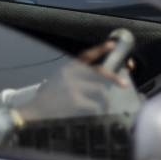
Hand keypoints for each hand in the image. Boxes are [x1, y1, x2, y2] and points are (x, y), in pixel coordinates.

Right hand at [17, 41, 131, 122]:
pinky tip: (95, 114)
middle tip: (124, 83)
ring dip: (104, 100)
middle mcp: (71, 74)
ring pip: (100, 90)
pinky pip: (95, 105)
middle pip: (99, 72)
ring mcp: (73, 87)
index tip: (112, 45)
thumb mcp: (59, 80)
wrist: (36, 111)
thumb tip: (99, 81)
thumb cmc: (49, 98)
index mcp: (68, 68)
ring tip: (104, 106)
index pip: (86, 55)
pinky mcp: (75, 101)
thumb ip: (75, 77)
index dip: (100, 49)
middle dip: (113, 78)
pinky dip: (97, 111)